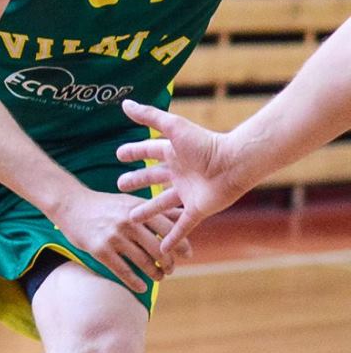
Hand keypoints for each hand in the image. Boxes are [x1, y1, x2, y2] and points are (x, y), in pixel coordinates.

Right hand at [50, 187, 174, 293]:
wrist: (70, 204)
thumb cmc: (104, 204)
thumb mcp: (130, 202)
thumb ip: (155, 210)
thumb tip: (184, 215)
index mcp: (138, 210)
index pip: (169, 229)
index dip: (181, 244)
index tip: (187, 255)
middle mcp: (128, 222)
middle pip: (159, 248)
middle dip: (170, 263)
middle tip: (171, 269)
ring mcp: (113, 236)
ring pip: (144, 261)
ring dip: (155, 274)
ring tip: (159, 277)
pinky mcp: (99, 249)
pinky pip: (123, 270)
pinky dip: (135, 282)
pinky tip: (142, 287)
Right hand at [115, 97, 247, 257]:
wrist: (234, 164)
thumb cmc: (205, 143)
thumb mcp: (173, 127)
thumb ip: (149, 117)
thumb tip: (125, 103)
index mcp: (173, 153)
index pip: (148, 152)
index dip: (133, 152)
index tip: (119, 155)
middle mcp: (179, 173)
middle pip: (152, 178)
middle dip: (136, 181)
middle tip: (119, 185)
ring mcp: (187, 193)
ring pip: (162, 204)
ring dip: (148, 211)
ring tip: (131, 217)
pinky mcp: (197, 210)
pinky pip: (181, 225)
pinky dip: (171, 236)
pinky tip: (161, 248)